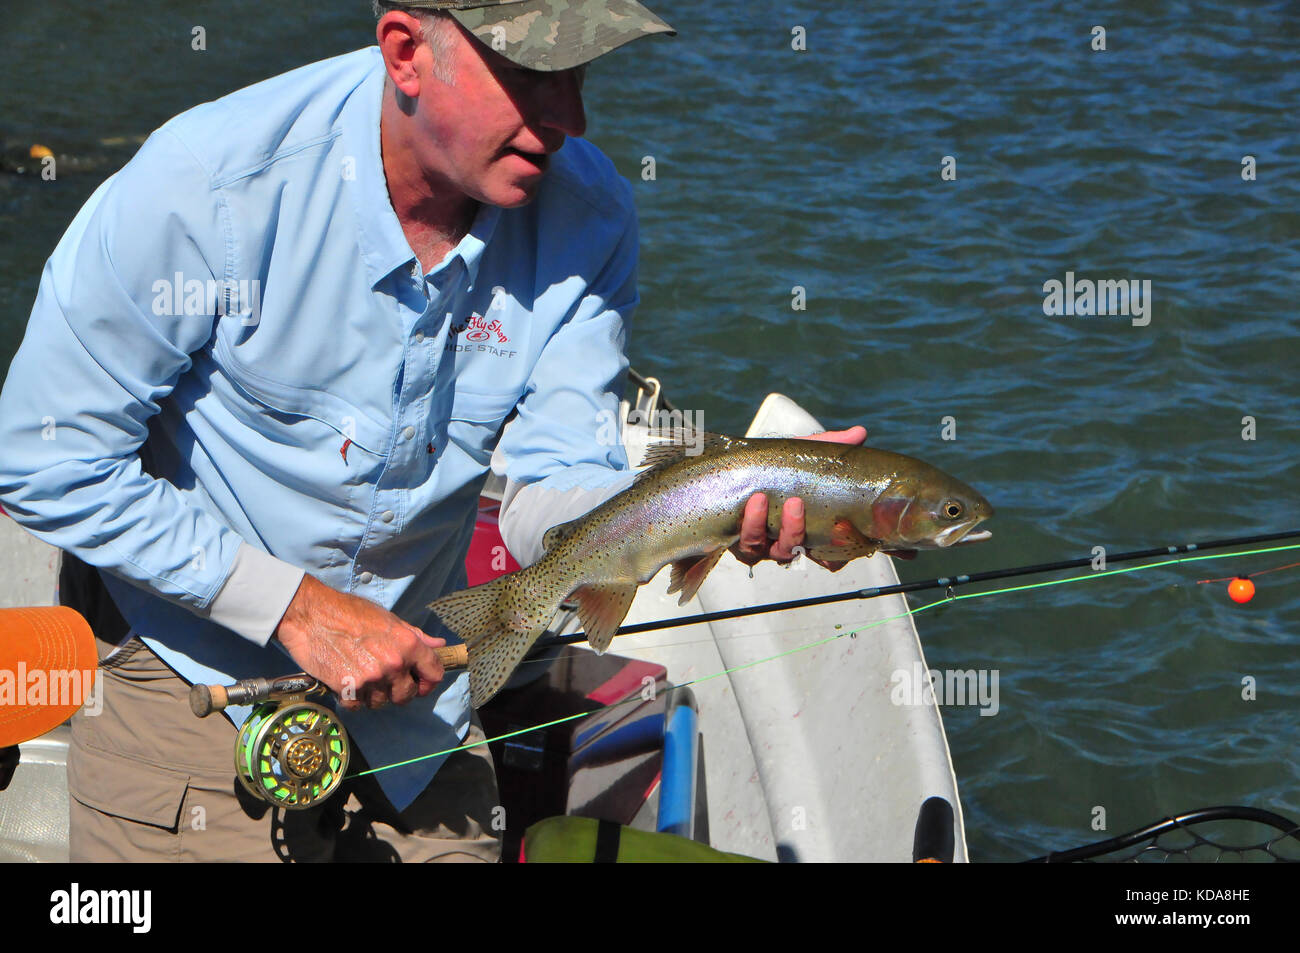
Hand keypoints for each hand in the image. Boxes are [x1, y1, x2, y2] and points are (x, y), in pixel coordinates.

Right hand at [273, 575, 446, 710]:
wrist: (311, 615)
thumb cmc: (348, 612)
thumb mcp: (388, 618)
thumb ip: (415, 635)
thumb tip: (438, 645)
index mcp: (408, 644)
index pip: (434, 673)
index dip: (428, 681)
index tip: (420, 683)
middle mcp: (393, 664)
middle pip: (407, 695)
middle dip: (398, 690)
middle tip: (384, 679)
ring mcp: (371, 678)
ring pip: (381, 702)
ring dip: (373, 694)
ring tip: (361, 675)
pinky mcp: (349, 689)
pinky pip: (358, 706)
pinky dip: (353, 699)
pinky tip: (346, 681)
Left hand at [732, 426, 868, 569]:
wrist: (741, 465)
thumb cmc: (778, 466)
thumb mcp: (803, 454)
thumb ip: (831, 446)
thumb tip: (860, 433)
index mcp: (805, 530)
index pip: (827, 556)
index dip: (834, 556)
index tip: (839, 538)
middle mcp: (781, 541)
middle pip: (792, 551)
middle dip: (794, 531)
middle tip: (795, 504)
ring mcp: (756, 542)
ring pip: (759, 548)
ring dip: (760, 525)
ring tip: (760, 499)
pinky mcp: (733, 537)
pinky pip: (740, 542)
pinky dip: (746, 522)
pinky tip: (750, 502)